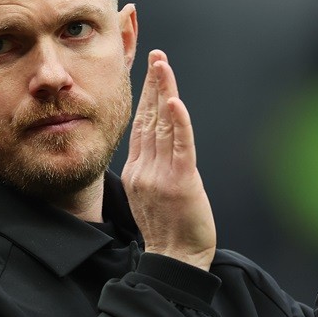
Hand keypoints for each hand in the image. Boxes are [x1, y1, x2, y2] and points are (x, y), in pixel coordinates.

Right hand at [122, 50, 215, 270]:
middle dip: (153, 84)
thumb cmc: (169, 232)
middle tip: (156, 56)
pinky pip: (180, 146)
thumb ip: (153, 170)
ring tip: (163, 65)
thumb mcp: (151, 196)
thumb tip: (161, 150)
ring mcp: (160, 175)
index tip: (150, 71)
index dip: (147, 96)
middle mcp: (145, 169)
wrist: (174, 260)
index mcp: (137, 171)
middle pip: (149, 118)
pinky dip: (179, 122)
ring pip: (163, 126)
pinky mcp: (180, 182)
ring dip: (164, 92)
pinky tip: (175, 101)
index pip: (142, 125)